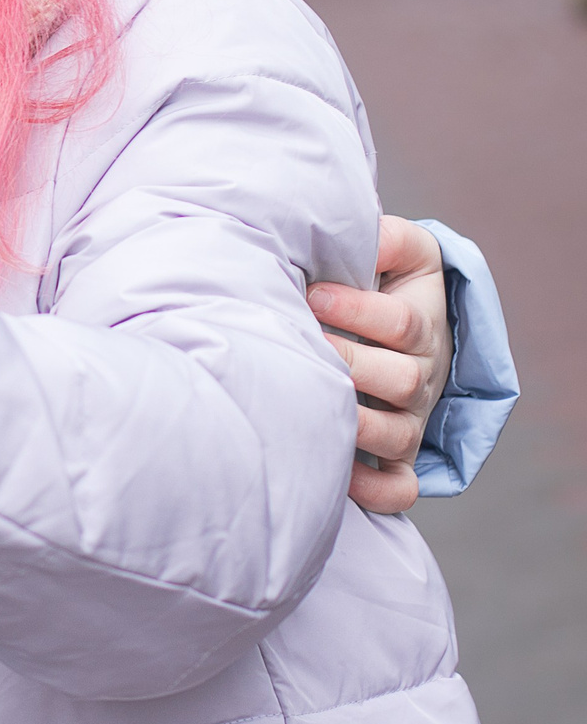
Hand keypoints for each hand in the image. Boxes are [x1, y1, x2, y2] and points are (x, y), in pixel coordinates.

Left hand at [309, 215, 451, 515]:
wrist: (397, 333)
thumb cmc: (384, 284)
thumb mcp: (399, 251)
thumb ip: (387, 238)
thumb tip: (366, 233)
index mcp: (420, 327)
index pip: (400, 323)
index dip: (356, 308)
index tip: (311, 293)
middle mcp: (419, 377)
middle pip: (400, 379)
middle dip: (348, 362)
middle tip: (304, 346)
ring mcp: (407, 420)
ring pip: (398, 434)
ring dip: (356, 425)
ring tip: (311, 404)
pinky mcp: (394, 457)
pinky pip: (397, 488)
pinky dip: (373, 489)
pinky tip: (337, 477)